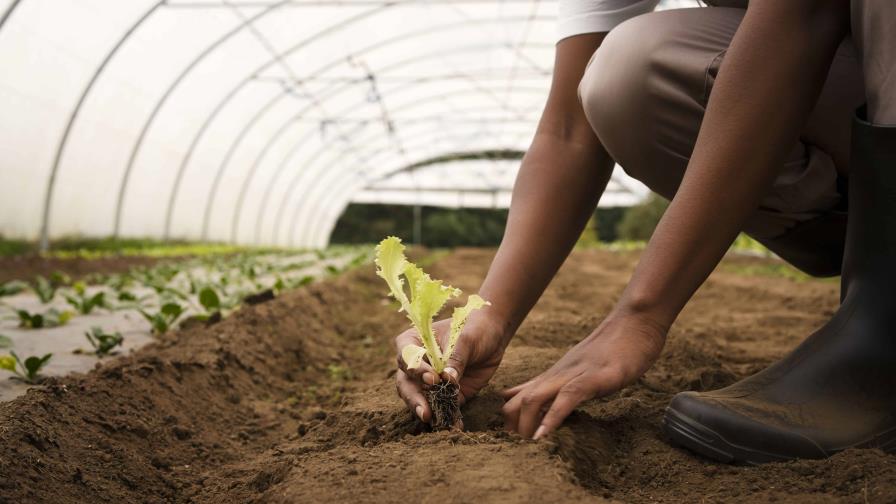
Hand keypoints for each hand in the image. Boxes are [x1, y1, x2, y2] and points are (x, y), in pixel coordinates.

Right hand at [395, 313, 507, 422]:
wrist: (493, 336)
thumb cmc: (475, 328)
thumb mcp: (467, 338)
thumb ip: (457, 357)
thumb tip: (448, 379)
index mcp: (415, 341)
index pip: (406, 356)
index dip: (415, 369)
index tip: (431, 378)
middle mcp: (417, 364)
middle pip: (406, 383)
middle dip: (414, 398)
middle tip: (425, 411)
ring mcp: (429, 382)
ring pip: (419, 398)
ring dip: (425, 410)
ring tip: (434, 421)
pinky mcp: (446, 394)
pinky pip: (442, 408)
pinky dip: (447, 418)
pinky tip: (453, 425)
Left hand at [501, 311, 666, 438]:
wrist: (635, 323)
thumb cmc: (613, 348)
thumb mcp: (580, 368)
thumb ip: (562, 382)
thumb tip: (542, 398)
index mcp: (554, 375)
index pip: (517, 397)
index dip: (509, 421)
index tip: (511, 442)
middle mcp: (557, 375)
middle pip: (518, 401)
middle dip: (512, 428)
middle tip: (515, 451)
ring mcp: (573, 375)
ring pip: (535, 399)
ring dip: (526, 425)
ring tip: (524, 447)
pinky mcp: (593, 377)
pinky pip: (567, 397)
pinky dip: (552, 417)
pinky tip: (545, 435)